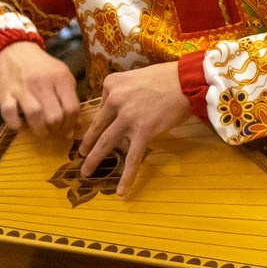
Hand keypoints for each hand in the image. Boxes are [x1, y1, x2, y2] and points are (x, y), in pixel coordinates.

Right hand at [0, 39, 80, 133]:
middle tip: (53, 130)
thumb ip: (69, 99)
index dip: (71, 124)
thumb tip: (72, 129)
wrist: (14, 51)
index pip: (71, 108)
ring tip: (40, 131)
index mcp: (60, 77)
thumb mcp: (61, 75)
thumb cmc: (41, 67)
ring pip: (35, 115)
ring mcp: (22, 88)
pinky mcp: (5, 93)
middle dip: (55, 129)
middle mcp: (41, 82)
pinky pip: (10, 114)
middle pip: (54, 116)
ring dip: (39, 130)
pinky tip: (22, 125)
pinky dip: (17, 125)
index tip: (66, 129)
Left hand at [74, 62, 191, 197]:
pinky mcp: (143, 131)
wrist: (187, 80)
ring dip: (94, 159)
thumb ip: (122, 92)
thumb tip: (118, 108)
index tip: (106, 127)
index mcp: (111, 85)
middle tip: (80, 154)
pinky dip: (127, 176)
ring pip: (106, 143)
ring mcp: (128, 117)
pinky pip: (133, 157)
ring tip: (86, 171)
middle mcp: (115, 101)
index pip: (101, 107)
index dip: (105, 118)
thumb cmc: (165, 78)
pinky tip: (121, 190)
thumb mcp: (134, 77)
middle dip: (87, 144)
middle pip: (97, 128)